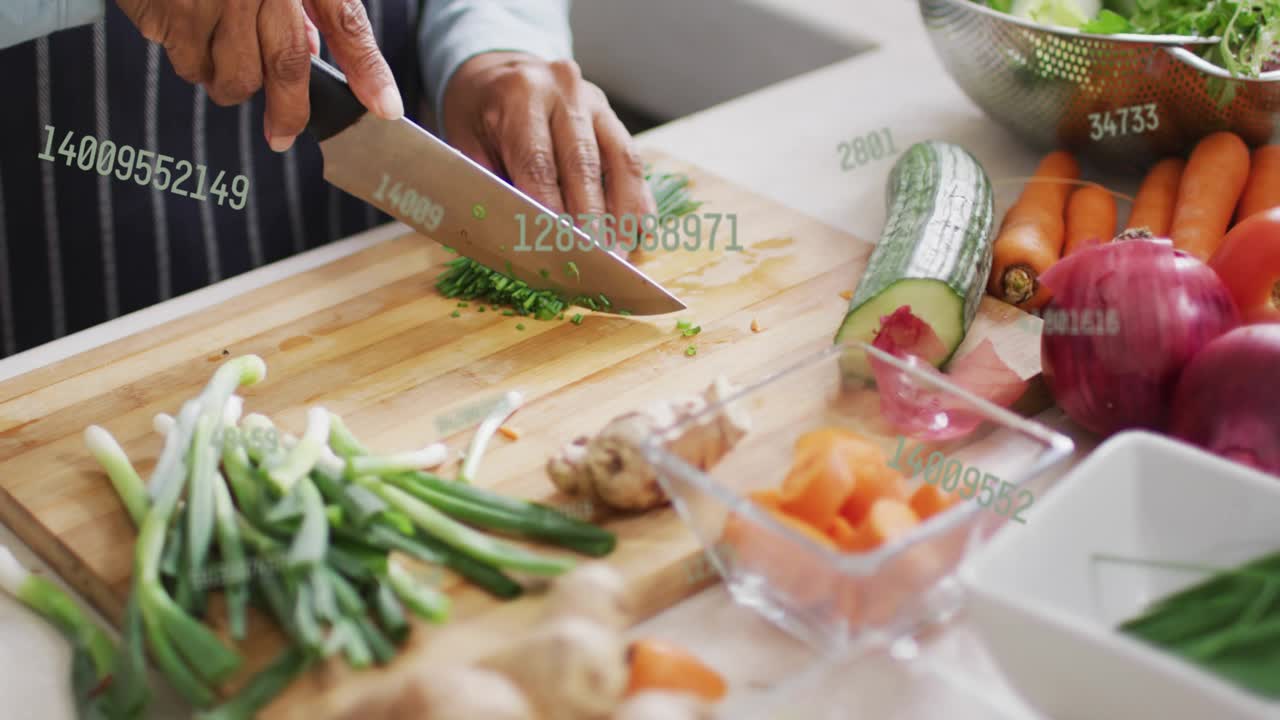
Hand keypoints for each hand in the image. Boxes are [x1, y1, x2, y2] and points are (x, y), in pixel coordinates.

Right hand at [115, 0, 402, 151]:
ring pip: (233, 78)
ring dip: (230, 81)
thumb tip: (307, 48)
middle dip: (288, 111)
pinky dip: (191, 59)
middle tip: (281, 134)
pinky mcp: (168, 11)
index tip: (386, 108)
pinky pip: (188, 64)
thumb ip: (301, 3)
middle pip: (287, 66)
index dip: (369, 71)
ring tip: (221, 49)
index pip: (345, 23)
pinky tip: (186, 26)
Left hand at [442, 52, 655, 253]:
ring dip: (622, 214)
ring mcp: (595, 102)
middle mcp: (564, 91)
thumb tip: (516, 236)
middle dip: (591, 222)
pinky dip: (637, 199)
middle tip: (594, 264)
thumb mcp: (465, 141)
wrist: (499, 70)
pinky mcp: (612, 116)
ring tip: (619, 256)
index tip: (557, 252)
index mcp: (521, 95)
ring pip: (620, 162)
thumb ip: (490, 184)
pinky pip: (631, 160)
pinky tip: (638, 231)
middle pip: (583, 166)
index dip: (551, 213)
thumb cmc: (478, 114)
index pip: (539, 164)